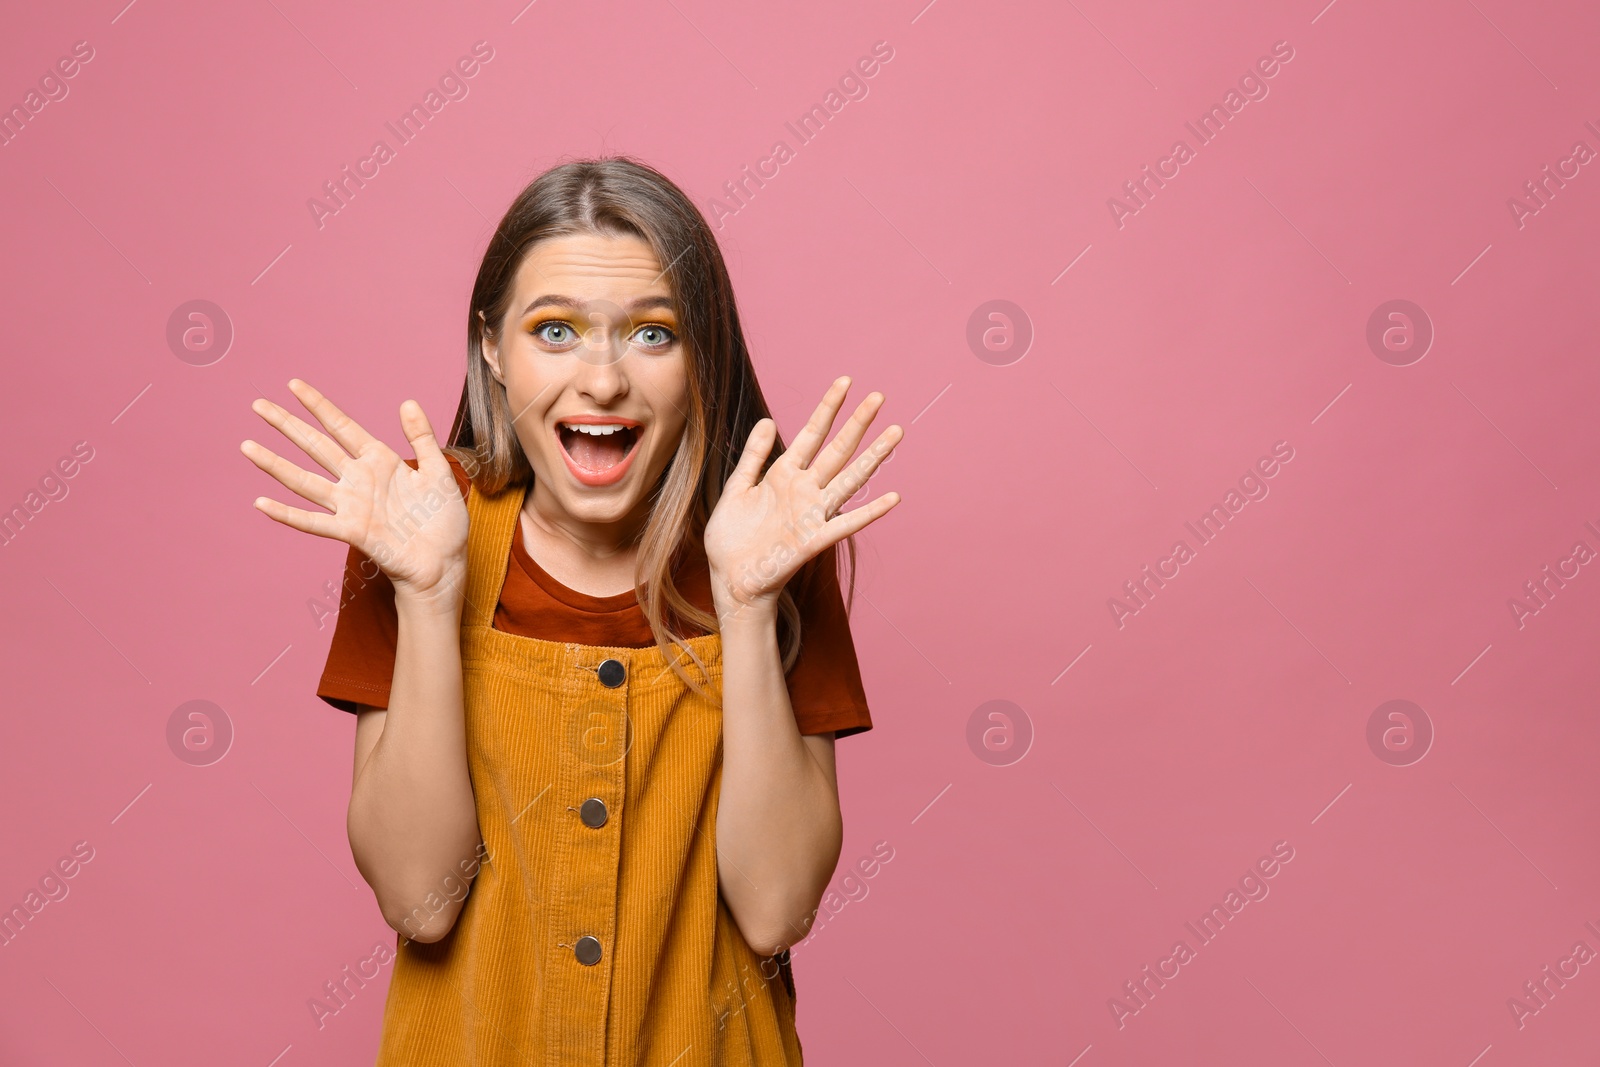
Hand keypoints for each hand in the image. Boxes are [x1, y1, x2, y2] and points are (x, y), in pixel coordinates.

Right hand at [241, 379, 468, 608]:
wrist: (445, 563)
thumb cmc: (443, 521)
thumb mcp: (438, 472)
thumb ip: (422, 438)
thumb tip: (407, 402)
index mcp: (380, 462)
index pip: (342, 426)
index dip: (318, 406)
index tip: (294, 385)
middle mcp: (359, 480)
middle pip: (316, 446)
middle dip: (287, 425)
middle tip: (258, 404)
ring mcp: (352, 506)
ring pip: (305, 480)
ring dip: (275, 464)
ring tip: (247, 446)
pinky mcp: (352, 532)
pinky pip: (313, 522)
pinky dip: (287, 515)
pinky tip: (262, 503)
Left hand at [704, 376, 902, 616]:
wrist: (729, 580)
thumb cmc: (730, 538)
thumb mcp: (736, 489)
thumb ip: (753, 457)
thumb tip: (768, 421)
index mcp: (782, 475)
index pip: (811, 434)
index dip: (827, 408)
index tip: (845, 381)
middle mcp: (803, 490)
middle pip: (836, 450)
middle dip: (857, 423)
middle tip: (879, 397)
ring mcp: (811, 514)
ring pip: (848, 480)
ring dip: (872, 458)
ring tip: (895, 434)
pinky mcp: (813, 541)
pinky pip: (846, 524)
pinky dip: (870, 511)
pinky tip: (893, 498)